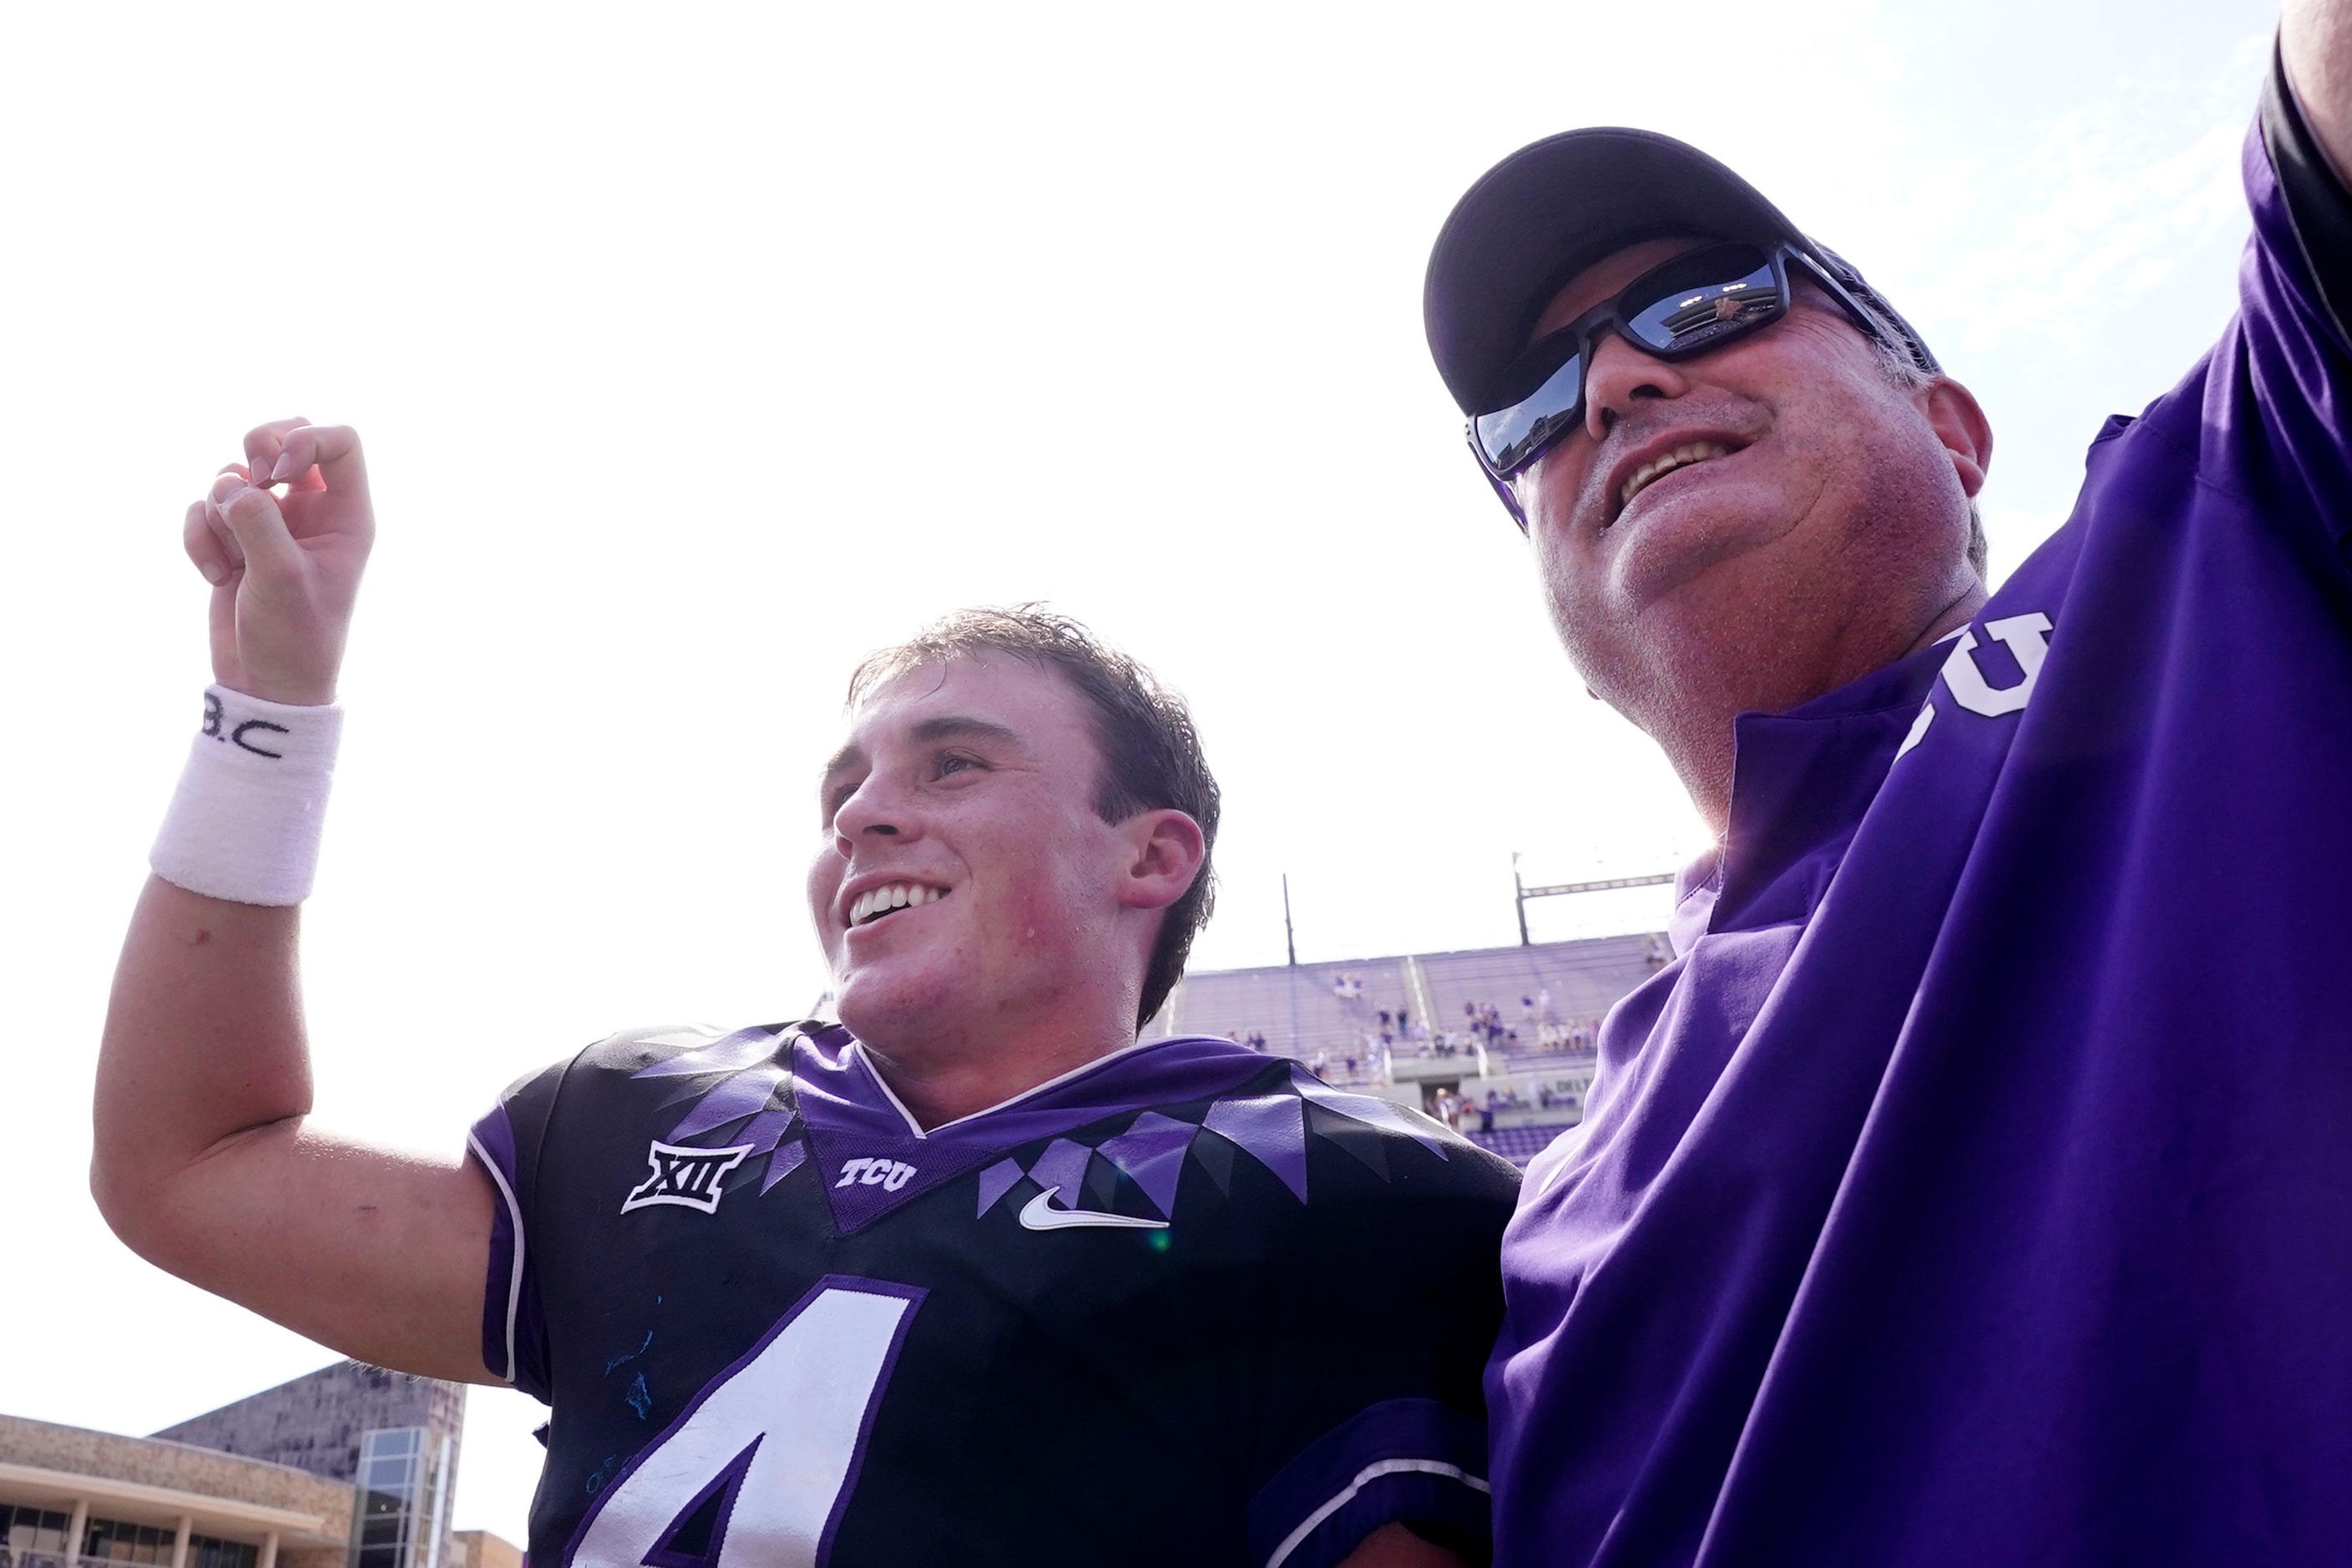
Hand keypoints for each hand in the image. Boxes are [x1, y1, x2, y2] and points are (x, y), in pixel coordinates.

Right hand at [184, 419, 374, 705]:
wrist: (265, 684)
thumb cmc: (294, 637)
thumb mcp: (281, 578)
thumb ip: (258, 523)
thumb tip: (230, 484)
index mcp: (347, 516)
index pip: (340, 441)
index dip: (305, 439)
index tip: (280, 473)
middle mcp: (313, 511)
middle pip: (285, 436)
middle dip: (257, 448)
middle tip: (252, 480)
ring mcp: (272, 522)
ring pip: (235, 474)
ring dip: (221, 509)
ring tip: (235, 558)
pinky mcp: (235, 539)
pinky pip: (205, 508)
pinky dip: (200, 536)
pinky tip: (216, 575)